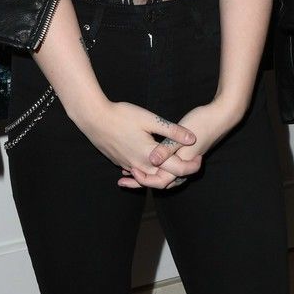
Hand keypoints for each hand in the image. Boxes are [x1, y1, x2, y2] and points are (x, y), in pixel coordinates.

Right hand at [78, 100, 201, 183]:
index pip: (177, 169)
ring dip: (163, 174)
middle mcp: (139, 165)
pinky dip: (147, 172)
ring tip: (173, 165)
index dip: (191, 166)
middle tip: (190, 162)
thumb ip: (171, 131)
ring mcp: (128, 165)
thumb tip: (192, 138)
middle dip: (180, 174)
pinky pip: (137, 173)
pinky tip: (150, 163)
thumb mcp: (149, 119)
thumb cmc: (121, 115)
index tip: (200, 157)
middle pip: (165, 178)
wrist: (93, 119)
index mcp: (150, 155)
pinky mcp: (119, 162)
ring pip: (150, 178)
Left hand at [117, 98, 243, 189]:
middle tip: (123, 181)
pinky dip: (156, 164)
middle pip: (161, 181)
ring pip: (164, 173)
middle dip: (142, 181)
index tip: (130, 173)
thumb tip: (152, 160)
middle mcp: (184, 164)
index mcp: (182, 162)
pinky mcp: (187, 152)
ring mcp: (186, 159)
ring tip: (129, 170)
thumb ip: (167, 148)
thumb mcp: (182, 134)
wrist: (223, 116)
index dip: (144, 180)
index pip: (161, 181)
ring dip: (147, 173)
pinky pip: (168, 164)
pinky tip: (146, 155)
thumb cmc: (202, 122)